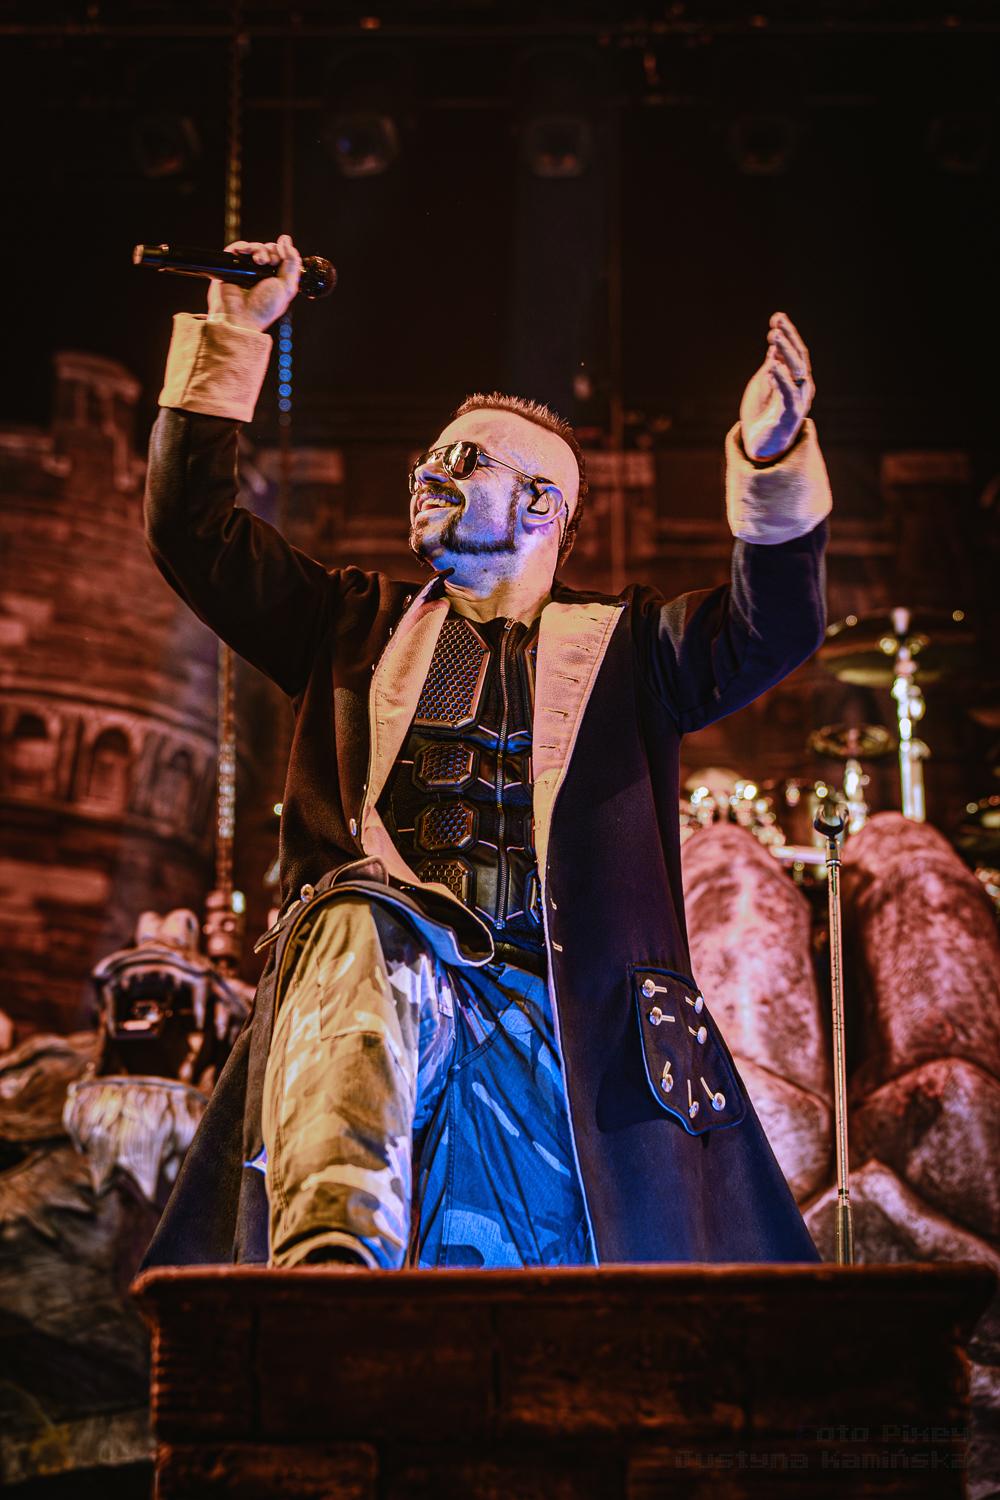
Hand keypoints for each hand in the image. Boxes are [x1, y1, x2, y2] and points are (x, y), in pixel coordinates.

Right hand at [206, 233, 301, 330]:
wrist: (241, 317)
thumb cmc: (264, 307)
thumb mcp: (287, 287)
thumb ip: (292, 263)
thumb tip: (286, 238)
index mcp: (275, 278)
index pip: (281, 256)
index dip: (282, 253)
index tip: (279, 261)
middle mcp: (261, 272)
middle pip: (269, 249)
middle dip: (271, 251)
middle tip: (270, 262)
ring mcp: (246, 269)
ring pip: (255, 247)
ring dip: (259, 249)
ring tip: (259, 260)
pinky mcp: (231, 266)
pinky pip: (238, 248)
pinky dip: (243, 246)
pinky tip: (246, 251)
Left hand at [739, 311, 813, 461]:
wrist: (760, 447)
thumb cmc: (763, 415)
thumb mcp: (765, 385)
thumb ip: (771, 366)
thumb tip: (774, 346)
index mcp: (796, 379)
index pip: (796, 351)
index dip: (788, 333)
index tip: (777, 317)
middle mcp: (801, 388)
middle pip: (799, 358)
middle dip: (788, 339)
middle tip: (775, 324)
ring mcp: (798, 401)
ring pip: (797, 371)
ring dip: (785, 352)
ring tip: (773, 337)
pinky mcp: (789, 416)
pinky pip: (788, 394)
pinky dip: (781, 378)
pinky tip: (771, 365)